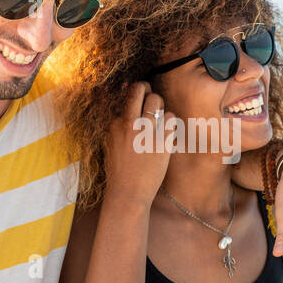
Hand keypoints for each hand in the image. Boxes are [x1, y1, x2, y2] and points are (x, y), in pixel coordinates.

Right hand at [104, 81, 172, 207]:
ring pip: (157, 100)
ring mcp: (145, 132)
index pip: (125, 97)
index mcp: (114, 123)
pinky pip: (170, 118)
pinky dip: (170, 122)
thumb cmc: (120, 170)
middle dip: (147, 89)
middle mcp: (128, 124)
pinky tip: (166, 133)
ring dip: (160, 105)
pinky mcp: (161, 142)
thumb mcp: (111, 144)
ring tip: (159, 118)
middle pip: (140, 89)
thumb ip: (118, 125)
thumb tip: (124, 107)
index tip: (138, 100)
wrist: (128, 193)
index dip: (134, 96)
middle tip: (151, 98)